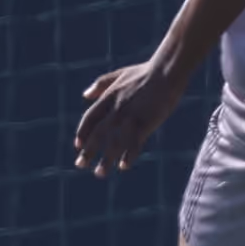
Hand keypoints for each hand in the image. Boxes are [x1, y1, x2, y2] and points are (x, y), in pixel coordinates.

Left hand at [72, 62, 188, 176]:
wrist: (166, 71)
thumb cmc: (145, 73)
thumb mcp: (119, 74)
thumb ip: (100, 85)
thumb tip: (85, 95)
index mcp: (109, 97)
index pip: (90, 118)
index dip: (83, 132)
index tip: (77, 146)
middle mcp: (116, 109)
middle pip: (98, 134)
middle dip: (88, 151)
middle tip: (80, 165)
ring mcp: (130, 116)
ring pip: (114, 142)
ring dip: (106, 159)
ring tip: (99, 174)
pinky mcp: (145, 122)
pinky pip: (134, 143)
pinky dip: (128, 155)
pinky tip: (123, 167)